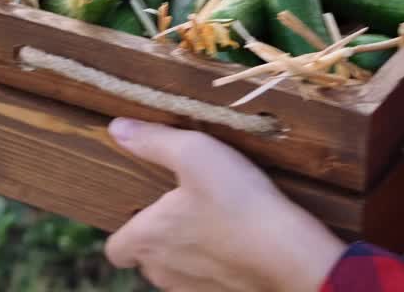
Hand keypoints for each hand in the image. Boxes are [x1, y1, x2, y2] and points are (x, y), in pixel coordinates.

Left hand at [104, 118, 346, 291]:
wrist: (289, 254)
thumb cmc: (239, 201)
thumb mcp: (195, 153)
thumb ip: (153, 141)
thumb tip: (117, 128)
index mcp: (148, 239)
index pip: (114, 249)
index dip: (126, 230)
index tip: (145, 211)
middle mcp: (163, 271)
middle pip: (146, 260)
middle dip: (157, 240)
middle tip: (183, 210)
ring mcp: (192, 289)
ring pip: (175, 274)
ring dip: (186, 254)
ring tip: (212, 224)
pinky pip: (206, 283)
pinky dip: (214, 267)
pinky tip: (235, 243)